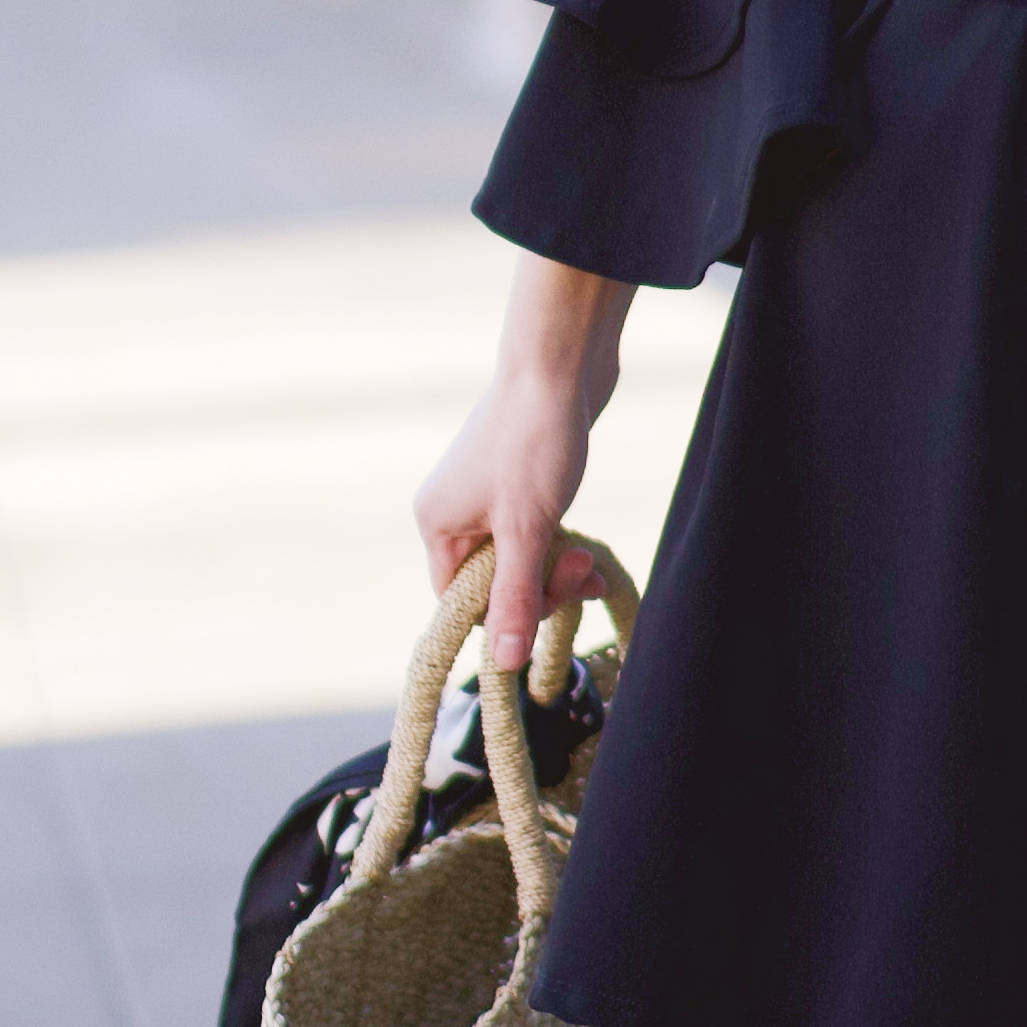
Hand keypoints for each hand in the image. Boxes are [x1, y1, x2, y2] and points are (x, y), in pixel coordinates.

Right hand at [415, 258, 633, 669]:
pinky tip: (587, 550)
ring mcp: (484, 497)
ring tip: (589, 557)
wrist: (561, 362)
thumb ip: (516, 597)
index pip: (458, 602)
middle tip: (580, 568)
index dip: (502, 615)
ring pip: (519, 562)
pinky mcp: (517, 486)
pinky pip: (533, 537)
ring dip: (556, 570)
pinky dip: (559, 548)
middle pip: (492, 584)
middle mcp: (453, 512)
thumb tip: (506, 664)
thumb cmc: (536, 440)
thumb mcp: (527, 528)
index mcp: (437, 524)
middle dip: (541, 587)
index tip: (546, 604)